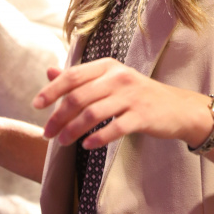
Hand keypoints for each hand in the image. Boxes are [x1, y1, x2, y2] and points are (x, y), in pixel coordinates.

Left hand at [34, 59, 210, 149]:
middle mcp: (119, 77)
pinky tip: (86, 146)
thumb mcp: (110, 80)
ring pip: (92, 114)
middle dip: (58, 117)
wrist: (177, 108)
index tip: (36, 105)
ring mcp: (131, 96)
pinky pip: (114, 128)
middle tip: (47, 133)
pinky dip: (97, 139)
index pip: (73, 75)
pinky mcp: (142, 116)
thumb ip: (80, 77)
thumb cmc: (138, 95)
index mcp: (108, 66)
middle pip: (79, 97)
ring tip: (62, 142)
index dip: (51, 90)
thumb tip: (49, 71)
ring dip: (73, 130)